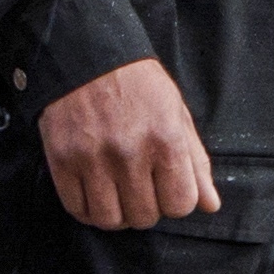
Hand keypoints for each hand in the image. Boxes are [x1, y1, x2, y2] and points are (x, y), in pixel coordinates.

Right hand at [41, 57, 216, 229]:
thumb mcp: (176, 113)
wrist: (87, 53)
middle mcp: (129, 151)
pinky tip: (94, 194)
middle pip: (145, 216)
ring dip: (117, 214)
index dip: (175, 200)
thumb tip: (211, 205)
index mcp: (165, 138)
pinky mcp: (62, 160)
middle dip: (146, 208)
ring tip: (116, 194)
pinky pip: (77, 209)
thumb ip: (195, 162)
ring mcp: (92, 158)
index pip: (180, 204)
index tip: (166, 187)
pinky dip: (87, 210)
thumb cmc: (137, 85)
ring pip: (110, 220)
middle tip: (139, 187)